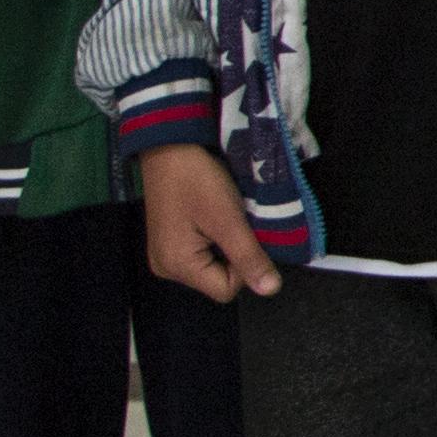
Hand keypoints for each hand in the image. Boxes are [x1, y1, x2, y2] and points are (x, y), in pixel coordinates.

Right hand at [137, 143, 271, 303]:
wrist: (169, 146)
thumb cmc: (197, 180)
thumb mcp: (229, 220)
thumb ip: (249, 257)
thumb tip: (271, 290)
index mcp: (176, 267)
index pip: (226, 289)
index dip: (245, 266)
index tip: (244, 233)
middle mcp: (166, 268)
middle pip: (218, 280)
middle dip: (236, 255)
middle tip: (234, 222)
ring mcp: (165, 256)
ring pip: (213, 266)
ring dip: (227, 245)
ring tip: (223, 216)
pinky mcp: (169, 242)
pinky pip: (202, 253)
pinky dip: (215, 238)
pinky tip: (213, 216)